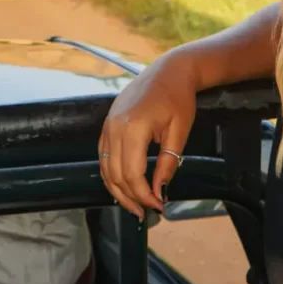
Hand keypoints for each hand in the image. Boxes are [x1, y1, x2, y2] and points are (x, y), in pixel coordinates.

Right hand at [98, 51, 197, 218]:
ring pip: (105, 168)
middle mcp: (114, 127)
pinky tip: (123, 186)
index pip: (132, 174)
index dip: (143, 195)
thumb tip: (159, 191)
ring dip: (118, 190)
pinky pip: (103, 155)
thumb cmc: (179, 98)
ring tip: (134, 206)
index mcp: (133, 127)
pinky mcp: (107, 123)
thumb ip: (168, 163)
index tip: (158, 207)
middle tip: (146, 213)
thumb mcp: (179, 131)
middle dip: (130, 198)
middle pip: (116, 174)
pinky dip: (111, 174)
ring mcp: (108, 124)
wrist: (170, 70)